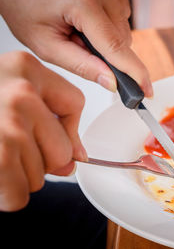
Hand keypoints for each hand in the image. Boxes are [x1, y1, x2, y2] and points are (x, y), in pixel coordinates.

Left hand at [0, 0, 152, 95]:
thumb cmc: (23, 1)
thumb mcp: (44, 42)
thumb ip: (80, 64)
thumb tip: (111, 81)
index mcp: (81, 0)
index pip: (115, 47)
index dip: (134, 73)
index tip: (146, 91)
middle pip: (122, 38)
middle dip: (107, 51)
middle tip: (77, 42)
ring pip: (124, 26)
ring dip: (107, 35)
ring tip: (78, 24)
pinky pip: (121, 10)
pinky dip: (107, 19)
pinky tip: (86, 13)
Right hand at [0, 51, 85, 210]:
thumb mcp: (6, 97)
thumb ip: (46, 122)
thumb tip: (77, 158)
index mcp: (24, 68)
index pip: (74, 104)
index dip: (64, 129)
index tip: (49, 138)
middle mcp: (19, 93)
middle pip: (63, 148)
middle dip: (39, 161)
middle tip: (6, 149)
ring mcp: (7, 126)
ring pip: (42, 175)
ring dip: (17, 177)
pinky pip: (20, 195)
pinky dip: (4, 195)